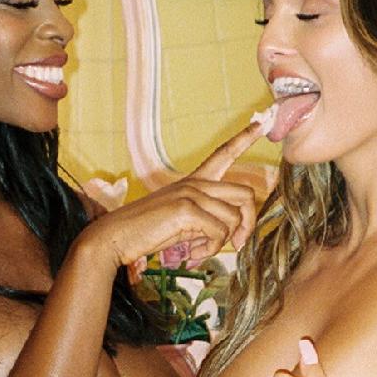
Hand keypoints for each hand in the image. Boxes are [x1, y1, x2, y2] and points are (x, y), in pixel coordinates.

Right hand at [80, 121, 263, 269]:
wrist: (114, 237)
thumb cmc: (146, 233)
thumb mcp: (182, 224)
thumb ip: (206, 222)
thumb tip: (231, 235)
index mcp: (194, 182)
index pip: (223, 153)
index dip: (244, 138)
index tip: (262, 121)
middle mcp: (195, 183)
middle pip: (245, 194)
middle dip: (248, 224)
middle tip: (236, 246)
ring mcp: (191, 193)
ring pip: (234, 217)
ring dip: (222, 243)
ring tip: (199, 252)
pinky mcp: (186, 209)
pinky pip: (219, 232)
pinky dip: (209, 250)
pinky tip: (192, 255)